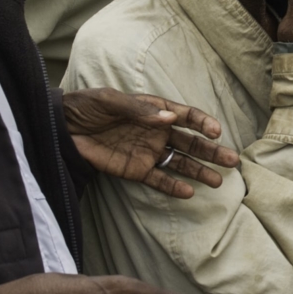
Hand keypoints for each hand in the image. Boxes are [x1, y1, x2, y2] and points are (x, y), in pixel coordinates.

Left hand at [62, 88, 238, 197]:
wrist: (61, 129)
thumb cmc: (86, 107)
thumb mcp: (109, 101)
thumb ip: (139, 110)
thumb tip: (170, 118)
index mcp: (153, 110)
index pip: (185, 116)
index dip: (203, 123)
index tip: (216, 132)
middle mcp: (156, 132)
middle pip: (190, 142)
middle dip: (211, 152)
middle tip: (231, 161)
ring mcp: (147, 152)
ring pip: (180, 162)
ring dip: (199, 171)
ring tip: (218, 181)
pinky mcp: (135, 170)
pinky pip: (159, 180)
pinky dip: (173, 186)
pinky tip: (189, 192)